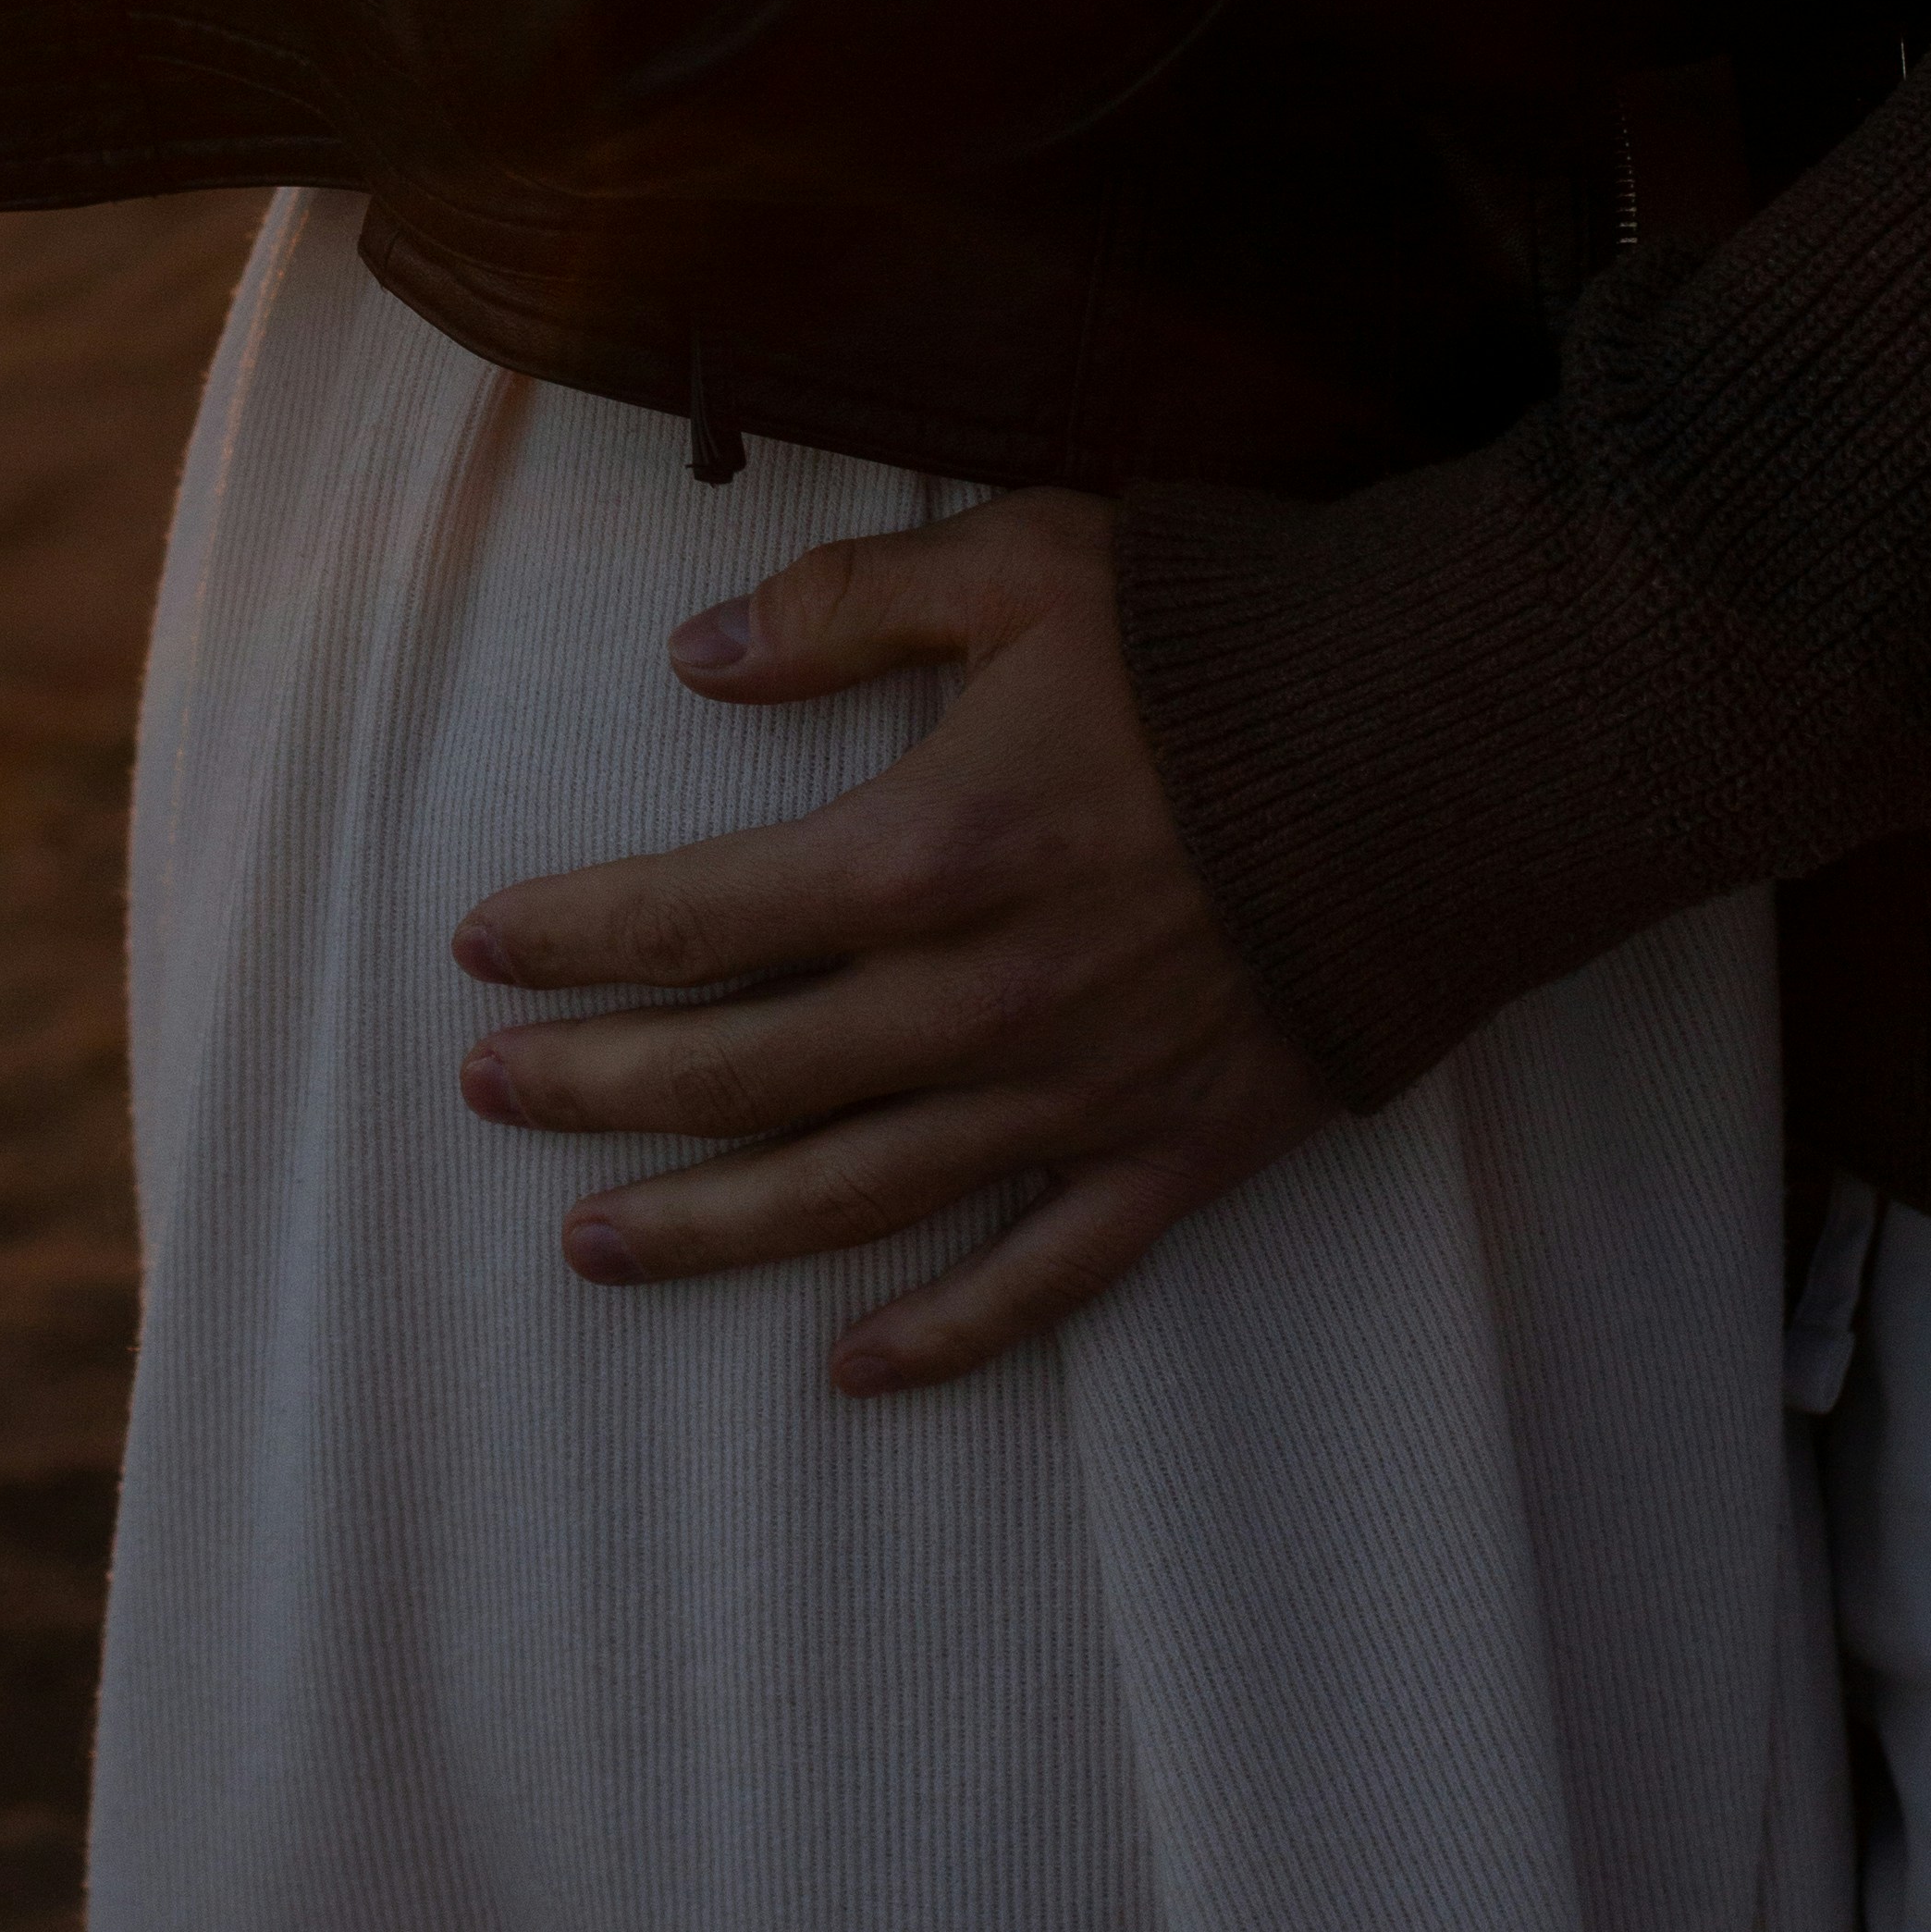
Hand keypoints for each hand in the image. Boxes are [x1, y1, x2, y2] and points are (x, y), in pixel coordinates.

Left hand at [449, 490, 1330, 1395]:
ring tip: (595, 1247)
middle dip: (596, 1088)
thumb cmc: (1230, 642)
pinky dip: (943, 1335)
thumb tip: (696, 653)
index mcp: (928, 853)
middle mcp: (980, 1002)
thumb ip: (849, 604)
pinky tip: (852, 1369)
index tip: (478, 948)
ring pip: (852, 1197)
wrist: (1453, 747)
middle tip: (487, 1097)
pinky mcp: (1178, 1156)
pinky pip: (1040, 1278)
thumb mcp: (1026, 562)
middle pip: (742, 1073)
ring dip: (712, 1230)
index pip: (696, 919)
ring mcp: (1076, 1098)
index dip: (573, 937)